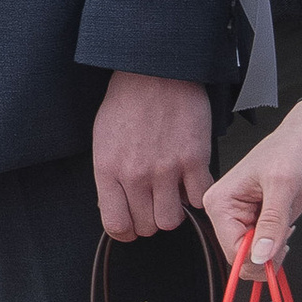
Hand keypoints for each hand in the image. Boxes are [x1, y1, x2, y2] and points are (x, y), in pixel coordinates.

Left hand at [94, 69, 213, 242]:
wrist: (154, 71)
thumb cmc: (127, 101)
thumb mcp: (103, 140)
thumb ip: (109, 176)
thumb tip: (116, 206)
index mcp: (108, 169)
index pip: (116, 225)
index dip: (125, 230)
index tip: (132, 225)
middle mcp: (136, 175)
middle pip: (146, 227)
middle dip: (149, 220)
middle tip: (153, 204)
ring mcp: (166, 169)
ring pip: (172, 220)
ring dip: (173, 212)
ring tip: (171, 194)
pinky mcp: (194, 160)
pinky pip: (198, 198)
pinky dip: (196, 195)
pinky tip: (190, 181)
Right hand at [203, 99, 301, 271]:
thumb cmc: (294, 148)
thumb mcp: (283, 185)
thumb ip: (272, 223)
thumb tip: (260, 256)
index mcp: (220, 202)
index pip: (231, 249)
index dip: (256, 258)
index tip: (278, 250)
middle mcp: (228, 212)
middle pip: (240, 257)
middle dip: (266, 256)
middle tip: (285, 238)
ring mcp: (245, 218)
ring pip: (254, 256)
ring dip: (274, 251)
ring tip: (287, 228)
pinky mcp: (262, 222)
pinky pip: (265, 250)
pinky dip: (279, 247)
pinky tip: (287, 228)